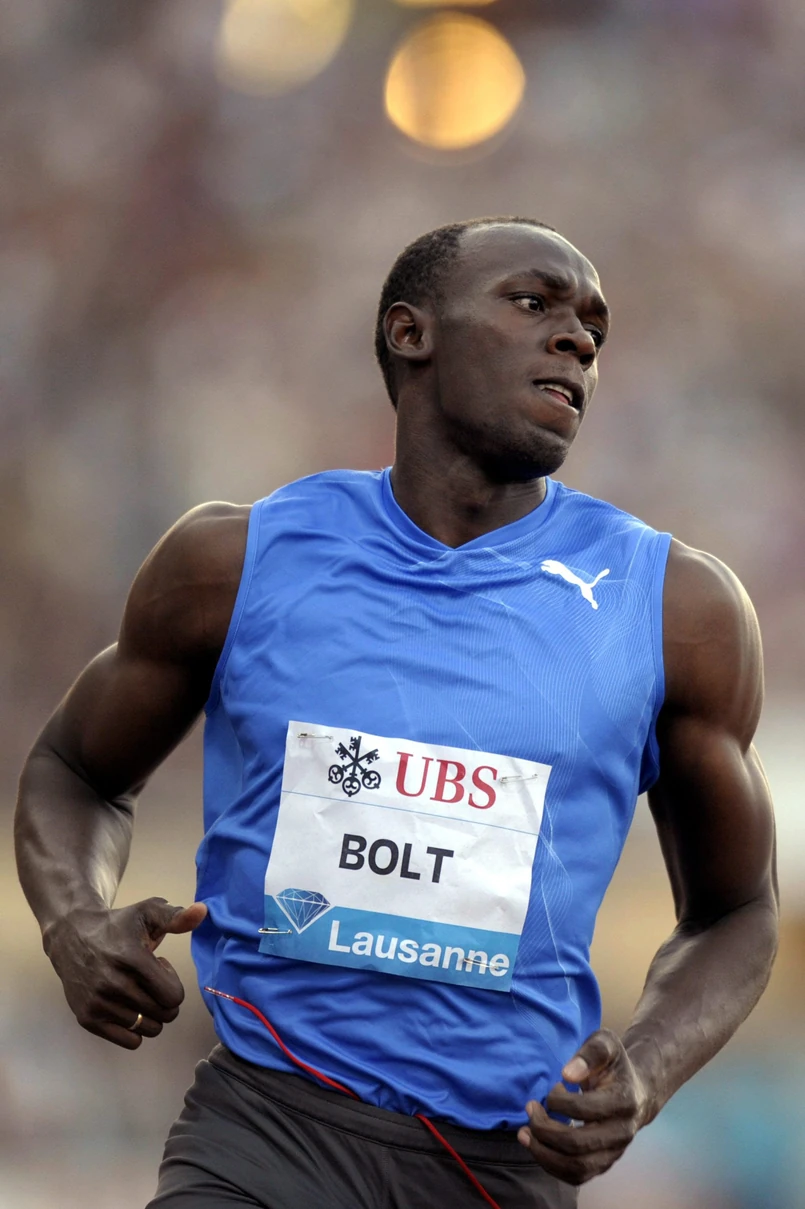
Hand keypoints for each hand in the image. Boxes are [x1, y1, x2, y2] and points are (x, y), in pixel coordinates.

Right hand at [43, 897, 207, 1049]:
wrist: (72, 935)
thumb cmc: (118, 925)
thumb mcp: (147, 912)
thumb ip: (176, 916)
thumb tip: (203, 911)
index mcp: (131, 959)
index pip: (172, 996)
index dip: (172, 982)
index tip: (159, 966)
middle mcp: (113, 984)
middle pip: (165, 1014)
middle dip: (164, 998)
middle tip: (148, 980)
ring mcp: (98, 1003)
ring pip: (150, 1029)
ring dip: (150, 1013)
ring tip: (135, 990)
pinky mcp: (87, 1019)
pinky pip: (130, 1042)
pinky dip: (135, 1029)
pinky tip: (126, 1006)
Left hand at [517, 1029, 649, 1185]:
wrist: (636, 1093)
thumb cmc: (615, 1066)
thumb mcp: (606, 1044)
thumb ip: (589, 1053)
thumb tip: (567, 1074)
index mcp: (624, 1102)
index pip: (585, 1110)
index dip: (559, 1101)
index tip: (552, 1088)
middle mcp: (622, 1133)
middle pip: (578, 1145)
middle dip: (545, 1129)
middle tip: (530, 1109)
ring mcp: (614, 1153)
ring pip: (576, 1168)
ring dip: (543, 1153)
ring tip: (524, 1134)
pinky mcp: (604, 1164)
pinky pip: (576, 1177)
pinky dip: (552, 1166)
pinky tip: (537, 1146)